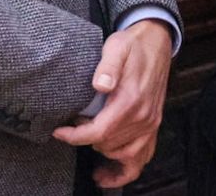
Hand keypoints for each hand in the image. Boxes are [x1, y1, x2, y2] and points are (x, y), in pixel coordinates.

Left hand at [52, 19, 172, 187]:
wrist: (157, 41)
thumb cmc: (133, 45)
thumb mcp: (117, 47)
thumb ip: (108, 66)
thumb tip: (99, 84)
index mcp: (131, 101)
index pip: (99, 132)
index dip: (75, 137)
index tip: (59, 131)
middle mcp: (143, 117)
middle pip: (108, 145)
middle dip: (87, 139)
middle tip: (76, 123)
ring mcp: (151, 124)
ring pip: (125, 156)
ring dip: (104, 153)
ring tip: (89, 142)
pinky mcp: (154, 125)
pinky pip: (143, 158)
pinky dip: (126, 170)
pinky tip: (109, 173)